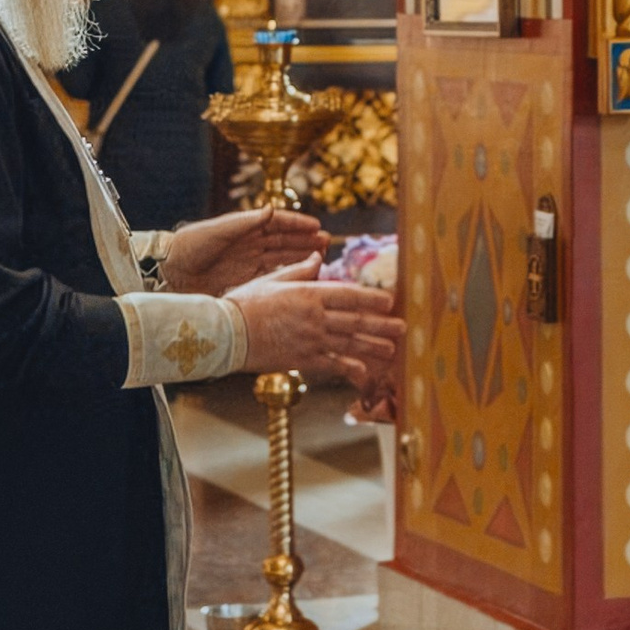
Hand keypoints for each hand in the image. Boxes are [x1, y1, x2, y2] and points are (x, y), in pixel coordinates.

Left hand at [160, 205, 326, 292]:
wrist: (169, 272)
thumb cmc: (189, 246)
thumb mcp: (217, 231)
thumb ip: (245, 222)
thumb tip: (271, 209)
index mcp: (244, 228)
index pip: (277, 223)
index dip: (298, 224)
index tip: (317, 226)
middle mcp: (250, 244)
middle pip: (284, 241)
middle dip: (306, 240)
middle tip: (328, 242)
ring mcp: (248, 263)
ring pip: (282, 258)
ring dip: (302, 256)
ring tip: (322, 256)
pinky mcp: (244, 281)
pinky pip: (271, 277)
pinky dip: (288, 275)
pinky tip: (303, 276)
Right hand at [231, 278, 403, 418]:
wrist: (226, 333)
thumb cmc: (245, 302)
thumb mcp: (273, 279)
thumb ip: (300, 270)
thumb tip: (318, 256)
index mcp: (309, 294)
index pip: (349, 296)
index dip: (372, 299)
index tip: (389, 301)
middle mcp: (315, 317)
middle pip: (356, 321)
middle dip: (382, 325)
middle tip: (403, 327)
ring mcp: (311, 340)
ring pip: (350, 344)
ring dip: (373, 347)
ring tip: (392, 350)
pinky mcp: (303, 360)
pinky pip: (332, 365)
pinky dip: (350, 369)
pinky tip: (365, 373)